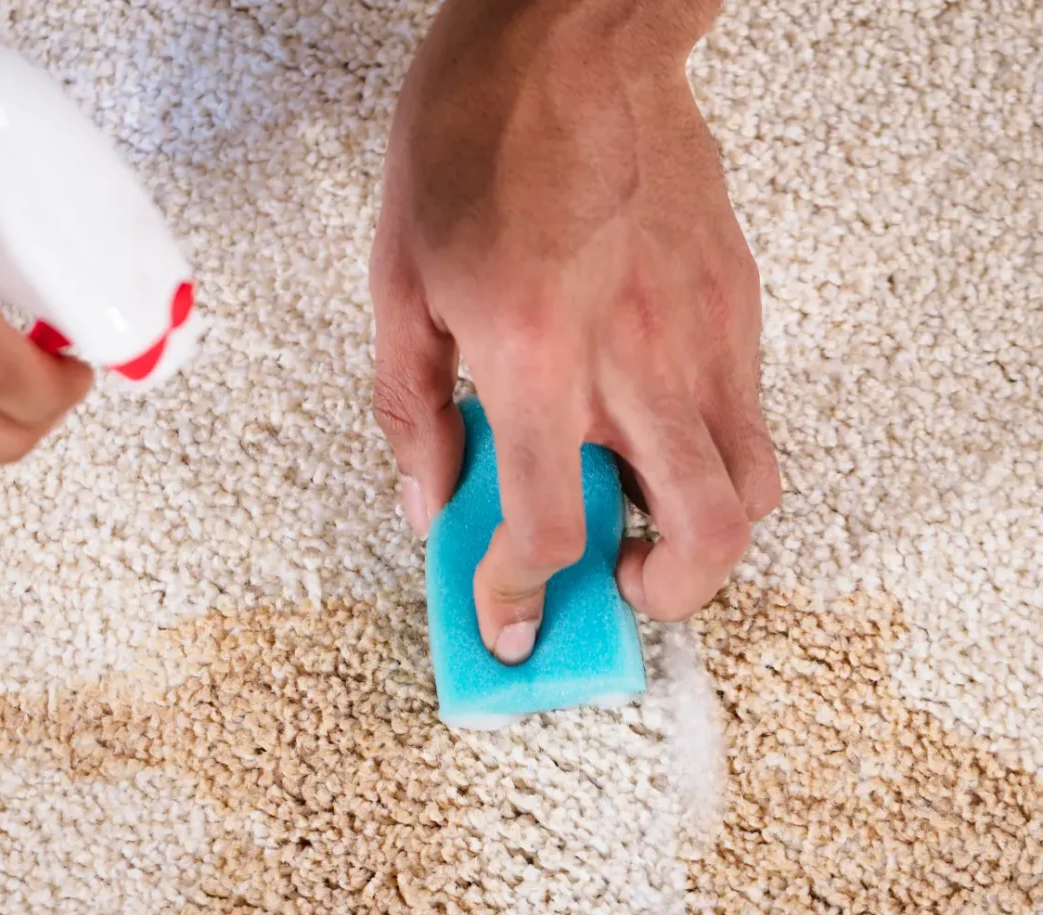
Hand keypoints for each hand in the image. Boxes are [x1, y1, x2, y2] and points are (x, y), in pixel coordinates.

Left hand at [371, 0, 779, 661]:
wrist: (571, 33)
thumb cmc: (475, 138)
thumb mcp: (401, 283)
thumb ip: (414, 411)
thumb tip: (430, 499)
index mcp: (536, 354)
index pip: (552, 525)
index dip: (524, 594)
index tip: (511, 615)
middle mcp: (638, 357)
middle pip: (706, 537)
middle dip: (662, 596)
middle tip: (614, 586)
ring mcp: (705, 331)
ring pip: (753, 489)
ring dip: (700, 538)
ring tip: (641, 523)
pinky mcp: (739, 302)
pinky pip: (749, 417)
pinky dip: (710, 461)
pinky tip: (652, 432)